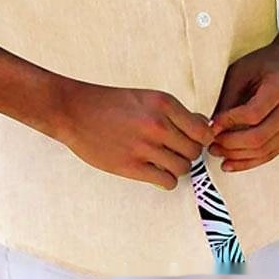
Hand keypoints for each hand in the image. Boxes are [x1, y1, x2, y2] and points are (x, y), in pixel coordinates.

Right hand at [58, 82, 216, 190]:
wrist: (74, 110)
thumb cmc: (110, 103)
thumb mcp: (145, 97)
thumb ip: (173, 112)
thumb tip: (203, 126)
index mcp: (163, 103)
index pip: (202, 130)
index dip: (201, 139)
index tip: (192, 141)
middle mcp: (158, 124)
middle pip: (194, 151)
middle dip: (187, 154)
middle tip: (173, 151)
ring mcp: (145, 146)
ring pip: (183, 168)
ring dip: (176, 167)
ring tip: (162, 161)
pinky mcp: (132, 166)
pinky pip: (167, 181)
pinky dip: (165, 179)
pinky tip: (155, 171)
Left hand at [206, 27, 278, 172]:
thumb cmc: (267, 62)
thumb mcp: (243, 70)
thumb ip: (229, 97)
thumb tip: (212, 125)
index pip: (252, 114)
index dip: (229, 123)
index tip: (210, 125)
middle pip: (259, 137)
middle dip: (230, 144)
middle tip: (210, 144)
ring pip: (265, 151)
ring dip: (238, 157)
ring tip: (216, 153)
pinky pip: (271, 154)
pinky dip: (250, 161)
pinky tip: (232, 163)